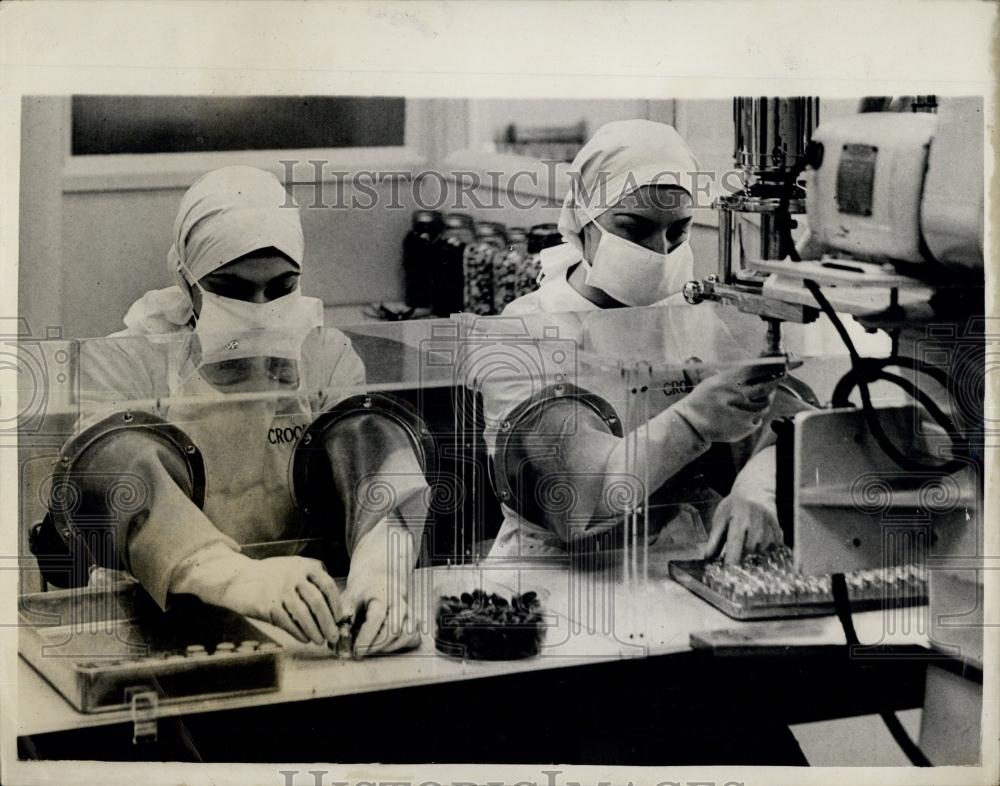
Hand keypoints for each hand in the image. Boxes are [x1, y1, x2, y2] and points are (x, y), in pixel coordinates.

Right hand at [238, 556, 341, 645]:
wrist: (239, 578)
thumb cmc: (273, 576)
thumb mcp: (295, 567)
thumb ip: (313, 579)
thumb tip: (334, 607)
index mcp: (305, 566)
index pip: (327, 586)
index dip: (335, 605)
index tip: (339, 618)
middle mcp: (293, 576)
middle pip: (317, 602)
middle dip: (328, 622)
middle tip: (333, 635)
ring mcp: (279, 590)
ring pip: (302, 615)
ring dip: (314, 631)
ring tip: (320, 640)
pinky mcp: (267, 605)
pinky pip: (287, 622)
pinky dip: (298, 633)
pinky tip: (305, 639)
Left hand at [337, 525, 419, 658]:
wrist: (379, 577)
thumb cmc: (362, 591)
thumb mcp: (348, 598)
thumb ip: (342, 618)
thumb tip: (335, 641)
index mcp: (381, 594)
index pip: (377, 617)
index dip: (366, 637)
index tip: (356, 651)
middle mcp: (399, 602)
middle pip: (395, 629)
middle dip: (377, 646)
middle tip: (362, 652)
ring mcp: (409, 611)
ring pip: (407, 635)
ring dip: (389, 648)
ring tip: (373, 649)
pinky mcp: (414, 620)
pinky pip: (414, 638)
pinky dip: (401, 646)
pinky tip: (386, 646)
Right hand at [674, 363, 784, 442]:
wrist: (691, 424)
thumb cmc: (702, 400)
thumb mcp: (713, 380)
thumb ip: (735, 375)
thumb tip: (759, 366)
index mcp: (726, 382)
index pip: (755, 371)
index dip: (772, 366)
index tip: (781, 363)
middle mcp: (734, 397)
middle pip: (765, 387)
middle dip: (776, 380)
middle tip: (780, 376)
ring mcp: (740, 414)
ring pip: (765, 404)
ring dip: (766, 398)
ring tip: (759, 396)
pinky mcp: (743, 428)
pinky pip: (758, 419)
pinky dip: (755, 414)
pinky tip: (745, 412)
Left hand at [705, 487, 783, 565]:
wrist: (754, 490)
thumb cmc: (733, 506)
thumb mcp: (720, 518)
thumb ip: (715, 539)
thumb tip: (707, 557)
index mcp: (738, 518)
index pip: (735, 541)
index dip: (732, 558)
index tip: (728, 570)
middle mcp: (756, 521)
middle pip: (749, 549)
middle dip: (742, 554)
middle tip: (737, 549)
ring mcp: (769, 525)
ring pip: (762, 549)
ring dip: (754, 550)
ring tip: (748, 538)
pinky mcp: (778, 528)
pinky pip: (773, 547)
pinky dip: (766, 548)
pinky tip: (760, 539)